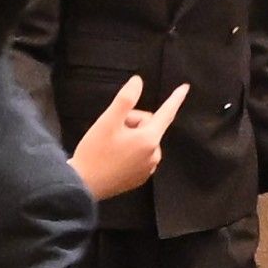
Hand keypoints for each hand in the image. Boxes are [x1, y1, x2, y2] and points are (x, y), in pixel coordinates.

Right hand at [67, 76, 189, 201]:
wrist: (82, 185)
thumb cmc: (94, 152)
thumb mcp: (107, 121)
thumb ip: (125, 99)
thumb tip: (138, 82)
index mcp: (148, 140)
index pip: (166, 113)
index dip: (175, 98)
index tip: (185, 87)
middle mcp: (153, 155)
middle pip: (148, 126)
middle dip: (132, 122)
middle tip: (111, 129)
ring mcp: (147, 168)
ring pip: (143, 141)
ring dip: (130, 137)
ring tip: (110, 145)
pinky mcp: (139, 178)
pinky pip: (140, 156)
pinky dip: (129, 152)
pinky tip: (113, 157)